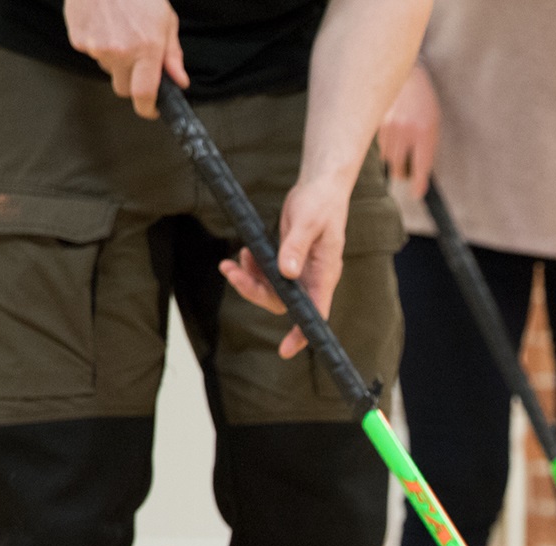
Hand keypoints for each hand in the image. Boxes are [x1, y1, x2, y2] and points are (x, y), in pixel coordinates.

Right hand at [64, 0, 186, 119]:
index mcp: (146, 49)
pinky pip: (91, 54)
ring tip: (120, 32)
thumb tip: (179, 80)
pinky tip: (105, 26)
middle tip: (137, 60)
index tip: (152, 109)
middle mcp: (120, 52)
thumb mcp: (166, 20)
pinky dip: (98, 46)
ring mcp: (96, 47)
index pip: (144, 94)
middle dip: (132, 81)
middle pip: (123, 88)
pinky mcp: (78, 39)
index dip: (148, 108)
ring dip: (115, 60)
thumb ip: (172, 55)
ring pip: (107, 70)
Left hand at [217, 174, 352, 358]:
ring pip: (271, 290)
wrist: (320, 187)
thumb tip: (286, 273)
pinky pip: (268, 275)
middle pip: (283, 302)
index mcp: (324, 274)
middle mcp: (312, 278)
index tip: (286, 349)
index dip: (301, 333)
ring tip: (232, 262)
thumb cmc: (321, 203)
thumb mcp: (308, 223)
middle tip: (232, 273)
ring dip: (249, 280)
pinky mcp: (289, 260)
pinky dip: (252, 268)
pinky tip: (244, 254)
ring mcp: (300, 271)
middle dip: (254, 292)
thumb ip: (296, 248)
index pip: (315, 313)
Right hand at [378, 62, 438, 196]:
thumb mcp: (432, 126)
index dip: (418, 185)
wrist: (406, 78)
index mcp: (424, 133)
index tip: (417, 193)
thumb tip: (416, 175)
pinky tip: (392, 135)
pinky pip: (379, 148)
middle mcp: (405, 133)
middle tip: (407, 169)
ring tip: (400, 146)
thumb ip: (426, 149)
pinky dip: (385, 148)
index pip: (421, 168)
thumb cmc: (423, 105)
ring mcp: (388, 129)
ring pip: (387, 160)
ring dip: (393, 160)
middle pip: (398, 170)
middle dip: (403, 173)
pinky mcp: (376, 125)